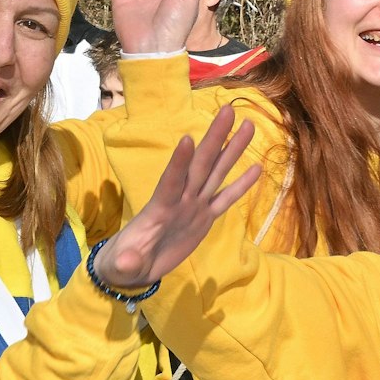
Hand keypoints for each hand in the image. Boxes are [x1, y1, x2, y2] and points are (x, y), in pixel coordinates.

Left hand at [91, 105, 259, 287]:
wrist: (134, 269)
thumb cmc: (123, 263)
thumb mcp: (122, 265)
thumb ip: (125, 262)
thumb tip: (124, 263)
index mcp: (159, 208)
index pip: (170, 182)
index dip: (178, 163)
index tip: (187, 138)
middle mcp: (180, 200)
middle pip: (200, 165)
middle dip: (214, 138)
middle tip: (227, 110)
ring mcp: (194, 207)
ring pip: (216, 174)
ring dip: (231, 151)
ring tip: (248, 126)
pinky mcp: (204, 219)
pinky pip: (225, 200)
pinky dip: (240, 186)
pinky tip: (257, 168)